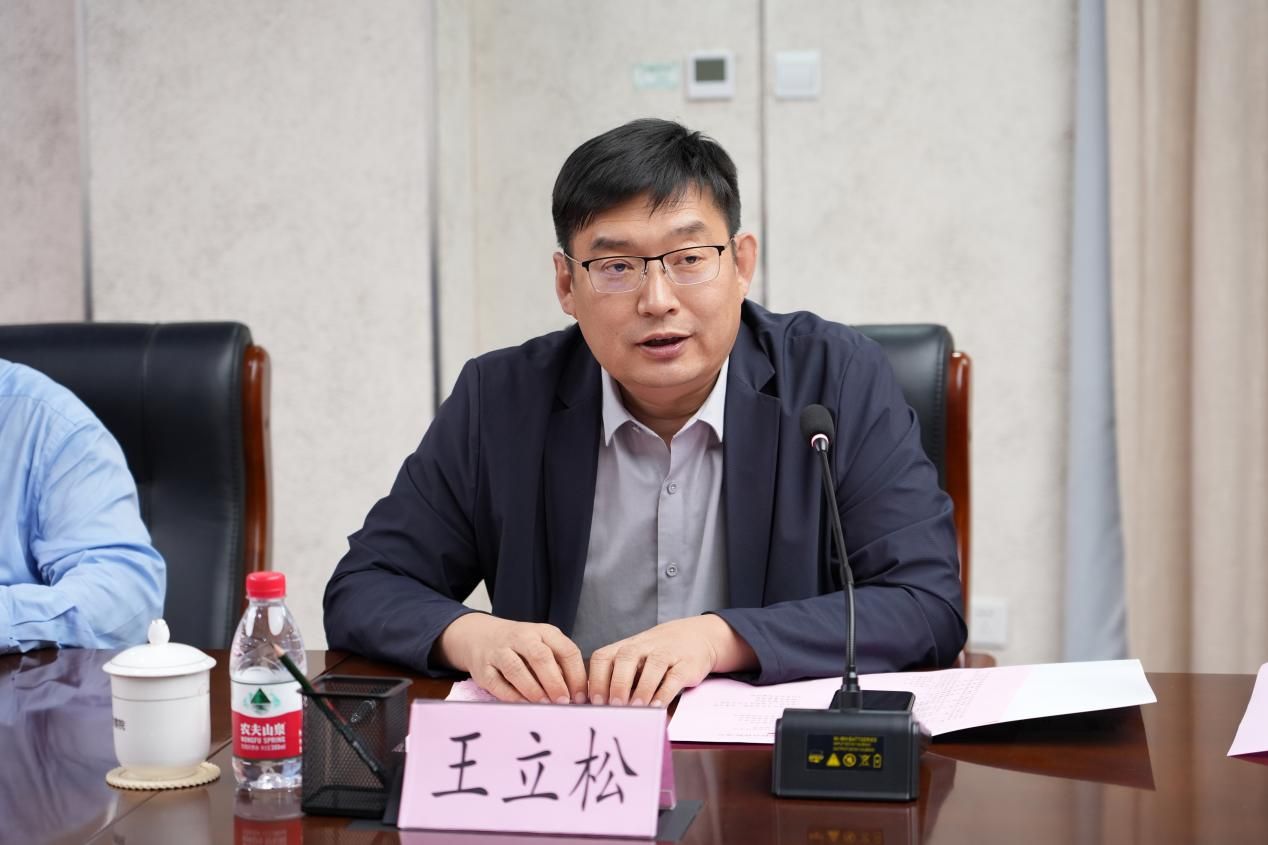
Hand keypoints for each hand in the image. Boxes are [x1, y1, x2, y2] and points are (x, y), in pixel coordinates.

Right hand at [435, 613, 587, 703]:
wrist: (480, 635)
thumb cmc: (520, 646)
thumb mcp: (542, 645)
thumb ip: (559, 665)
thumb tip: (576, 696)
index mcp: (543, 632)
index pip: (566, 650)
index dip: (576, 675)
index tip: (581, 696)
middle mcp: (521, 638)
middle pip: (541, 656)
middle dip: (554, 681)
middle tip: (563, 702)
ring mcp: (499, 651)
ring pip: (516, 669)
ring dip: (533, 689)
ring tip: (544, 706)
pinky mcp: (482, 668)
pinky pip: (497, 683)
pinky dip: (511, 696)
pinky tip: (523, 706)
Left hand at [587, 615, 756, 707]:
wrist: (698, 636)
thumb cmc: (658, 655)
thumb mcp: (637, 660)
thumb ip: (619, 677)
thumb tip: (599, 707)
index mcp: (626, 647)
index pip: (604, 657)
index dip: (597, 678)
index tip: (594, 701)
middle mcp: (644, 646)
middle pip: (626, 657)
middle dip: (618, 683)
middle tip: (614, 706)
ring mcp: (667, 653)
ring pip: (652, 665)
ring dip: (642, 688)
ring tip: (636, 708)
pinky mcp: (687, 664)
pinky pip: (675, 677)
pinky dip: (665, 692)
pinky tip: (658, 706)